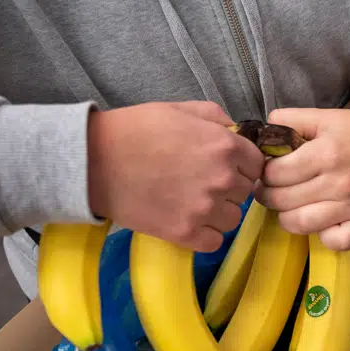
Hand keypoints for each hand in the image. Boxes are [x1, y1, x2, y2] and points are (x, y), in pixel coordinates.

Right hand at [87, 101, 263, 252]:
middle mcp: (222, 178)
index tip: (225, 166)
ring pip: (232, 218)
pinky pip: (214, 241)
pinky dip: (204, 235)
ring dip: (218, 212)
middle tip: (200, 181)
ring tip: (191, 201)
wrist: (93, 162)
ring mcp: (205, 209)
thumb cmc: (133, 130)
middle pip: (245, 191)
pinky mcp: (185, 233)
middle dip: (229, 187)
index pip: (256, 164)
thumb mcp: (178, 109)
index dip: (241, 164)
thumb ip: (214, 117)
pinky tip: (187, 220)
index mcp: (224, 146)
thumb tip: (236, 130)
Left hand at [257, 108, 349, 250]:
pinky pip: (336, 242)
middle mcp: (337, 183)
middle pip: (282, 200)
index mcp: (324, 154)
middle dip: (270, 195)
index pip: (275, 173)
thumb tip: (264, 129)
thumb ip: (291, 119)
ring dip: (287, 218)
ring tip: (290, 208)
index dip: (264, 173)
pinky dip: (325, 237)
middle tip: (274, 190)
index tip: (268, 172)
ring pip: (301, 224)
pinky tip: (322, 224)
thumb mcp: (326, 117)